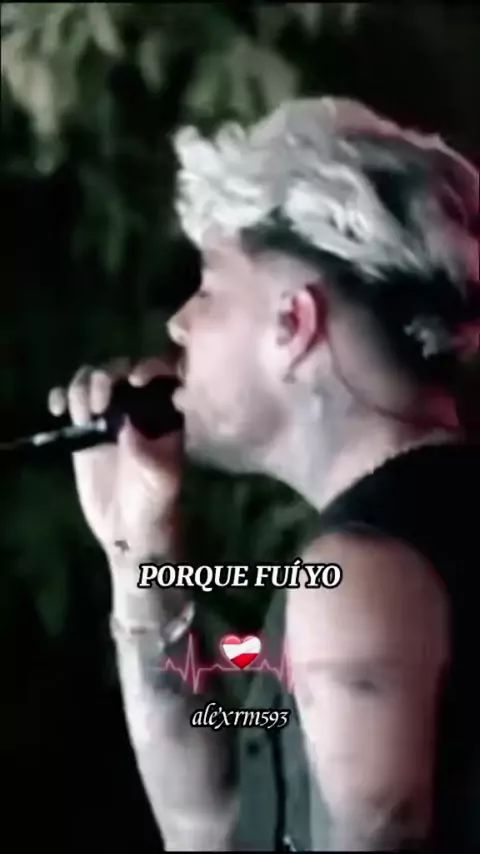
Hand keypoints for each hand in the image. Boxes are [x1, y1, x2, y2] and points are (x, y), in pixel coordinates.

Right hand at [48, 357, 182, 556]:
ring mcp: (108, 415)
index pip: (159, 375)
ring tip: (81, 415)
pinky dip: (60, 397)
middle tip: (99, 403)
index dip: (148, 368)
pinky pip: (69, 401)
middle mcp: (136, 406)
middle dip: (106, 377)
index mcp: (164, 412)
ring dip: (81, 387)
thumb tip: (128, 424)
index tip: (134, 381)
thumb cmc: (155, 501)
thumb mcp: (162, 479)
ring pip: (91, 380)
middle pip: (119, 370)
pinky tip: (58, 410)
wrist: (129, 527)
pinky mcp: (83, 429)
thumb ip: (148, 451)